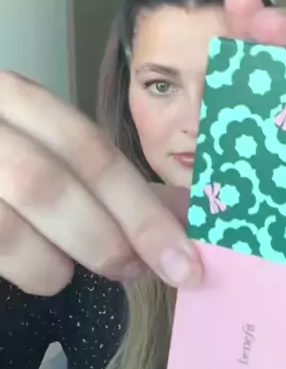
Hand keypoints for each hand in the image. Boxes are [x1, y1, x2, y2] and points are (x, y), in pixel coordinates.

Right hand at [0, 73, 200, 294]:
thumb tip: (180, 216)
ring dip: (54, 264)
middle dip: (104, 239)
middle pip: (47, 184)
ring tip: (67, 270)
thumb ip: (105, 178)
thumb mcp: (46, 145)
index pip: (90, 150)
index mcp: (14, 97)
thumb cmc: (3, 156)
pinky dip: (23, 270)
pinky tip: (33, 270)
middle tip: (131, 269)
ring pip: (7, 228)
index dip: (143, 212)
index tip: (184, 262)